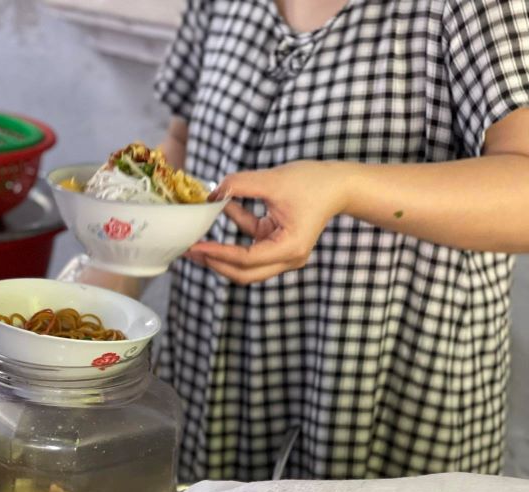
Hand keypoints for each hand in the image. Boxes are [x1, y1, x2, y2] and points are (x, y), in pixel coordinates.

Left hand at [186, 160, 352, 283]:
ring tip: (197, 239)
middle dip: (215, 263)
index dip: (218, 254)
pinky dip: (237, 227)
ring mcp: (283, 254)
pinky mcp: (277, 244)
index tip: (194, 247)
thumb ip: (240, 185)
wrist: (340, 184)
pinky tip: (225, 208)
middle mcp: (287, 258)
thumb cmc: (314, 182)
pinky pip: (251, 243)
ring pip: (245, 263)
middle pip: (243, 273)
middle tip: (189, 252)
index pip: (245, 259)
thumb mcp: (273, 180)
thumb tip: (212, 193)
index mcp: (289, 248)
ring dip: (222, 250)